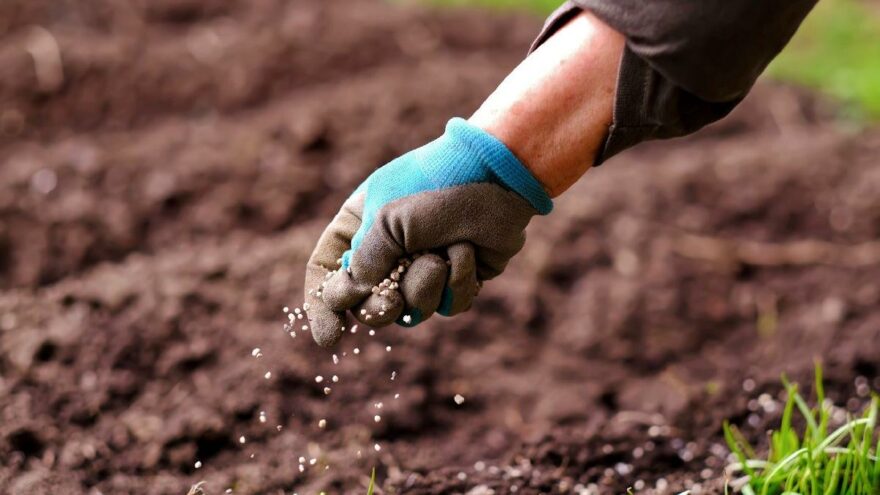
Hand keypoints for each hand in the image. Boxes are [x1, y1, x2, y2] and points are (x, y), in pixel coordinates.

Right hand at [304, 118, 551, 346]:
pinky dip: (458, 282)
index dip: (323, 306)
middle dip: (380, 308)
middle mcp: (388, 250)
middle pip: (367, 304)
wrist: (498, 175)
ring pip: (411, 310)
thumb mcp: (388, 219)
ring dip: (425, 286)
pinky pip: (448, 306)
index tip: (330, 337)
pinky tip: (467, 252)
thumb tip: (351, 298)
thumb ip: (365, 262)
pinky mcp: (457, 279)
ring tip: (441, 254)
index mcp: (359, 226)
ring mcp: (423, 266)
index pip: (326, 272)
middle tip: (390, 303)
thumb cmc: (436, 185)